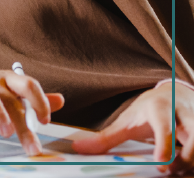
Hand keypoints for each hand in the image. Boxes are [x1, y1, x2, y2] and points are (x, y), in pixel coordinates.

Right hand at [0, 64, 64, 155]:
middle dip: (22, 122)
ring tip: (5, 133)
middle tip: (32, 146)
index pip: (28, 83)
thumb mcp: (6, 90)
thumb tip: (60, 100)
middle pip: (9, 97)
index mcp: (6, 79)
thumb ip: (32, 97)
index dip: (39, 101)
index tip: (45, 121)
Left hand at [73, 82, 193, 173]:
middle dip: (187, 159)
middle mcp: (185, 114)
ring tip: (180, 169)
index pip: (165, 127)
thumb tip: (78, 149)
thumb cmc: (148, 110)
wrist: (174, 93)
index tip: (161, 165)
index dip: (165, 146)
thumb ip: (106, 137)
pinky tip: (190, 165)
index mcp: (160, 109)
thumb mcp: (127, 120)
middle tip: (171, 169)